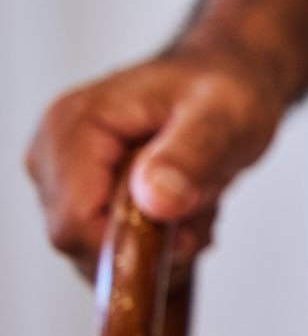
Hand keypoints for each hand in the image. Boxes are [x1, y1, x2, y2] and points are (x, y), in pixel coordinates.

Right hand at [22, 51, 285, 277]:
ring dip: (159, 246)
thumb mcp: (227, 115)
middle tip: (202, 207)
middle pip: (82, 243)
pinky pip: (109, 250)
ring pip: (98, 255)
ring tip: (197, 199)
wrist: (227, 80)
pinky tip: (184, 209)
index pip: (75, 221)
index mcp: (74, 126)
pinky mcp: (78, 198)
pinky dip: (155, 245)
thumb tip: (155, 200)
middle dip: (151, 244)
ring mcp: (61, 179)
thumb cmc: (226, 86)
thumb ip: (193, 156)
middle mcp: (52, 153)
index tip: (188, 232)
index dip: (132, 244)